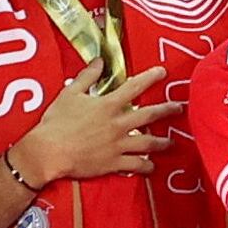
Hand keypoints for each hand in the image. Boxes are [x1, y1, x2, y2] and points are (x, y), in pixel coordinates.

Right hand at [13, 60, 177, 188]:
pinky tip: (152, 166)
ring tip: (171, 142)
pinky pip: (136, 165)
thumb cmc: (56, 122)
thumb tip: (99, 61)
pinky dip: (146, 166)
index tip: (163, 72)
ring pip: (149, 143)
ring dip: (163, 142)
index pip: (135, 87)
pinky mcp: (113, 162)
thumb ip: (87, 77)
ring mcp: (118, 144)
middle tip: (179, 108)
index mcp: (108, 106)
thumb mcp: (69, 94)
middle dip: (167, 110)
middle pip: (150, 115)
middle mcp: (118, 124)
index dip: (151, 77)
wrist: (47, 152)